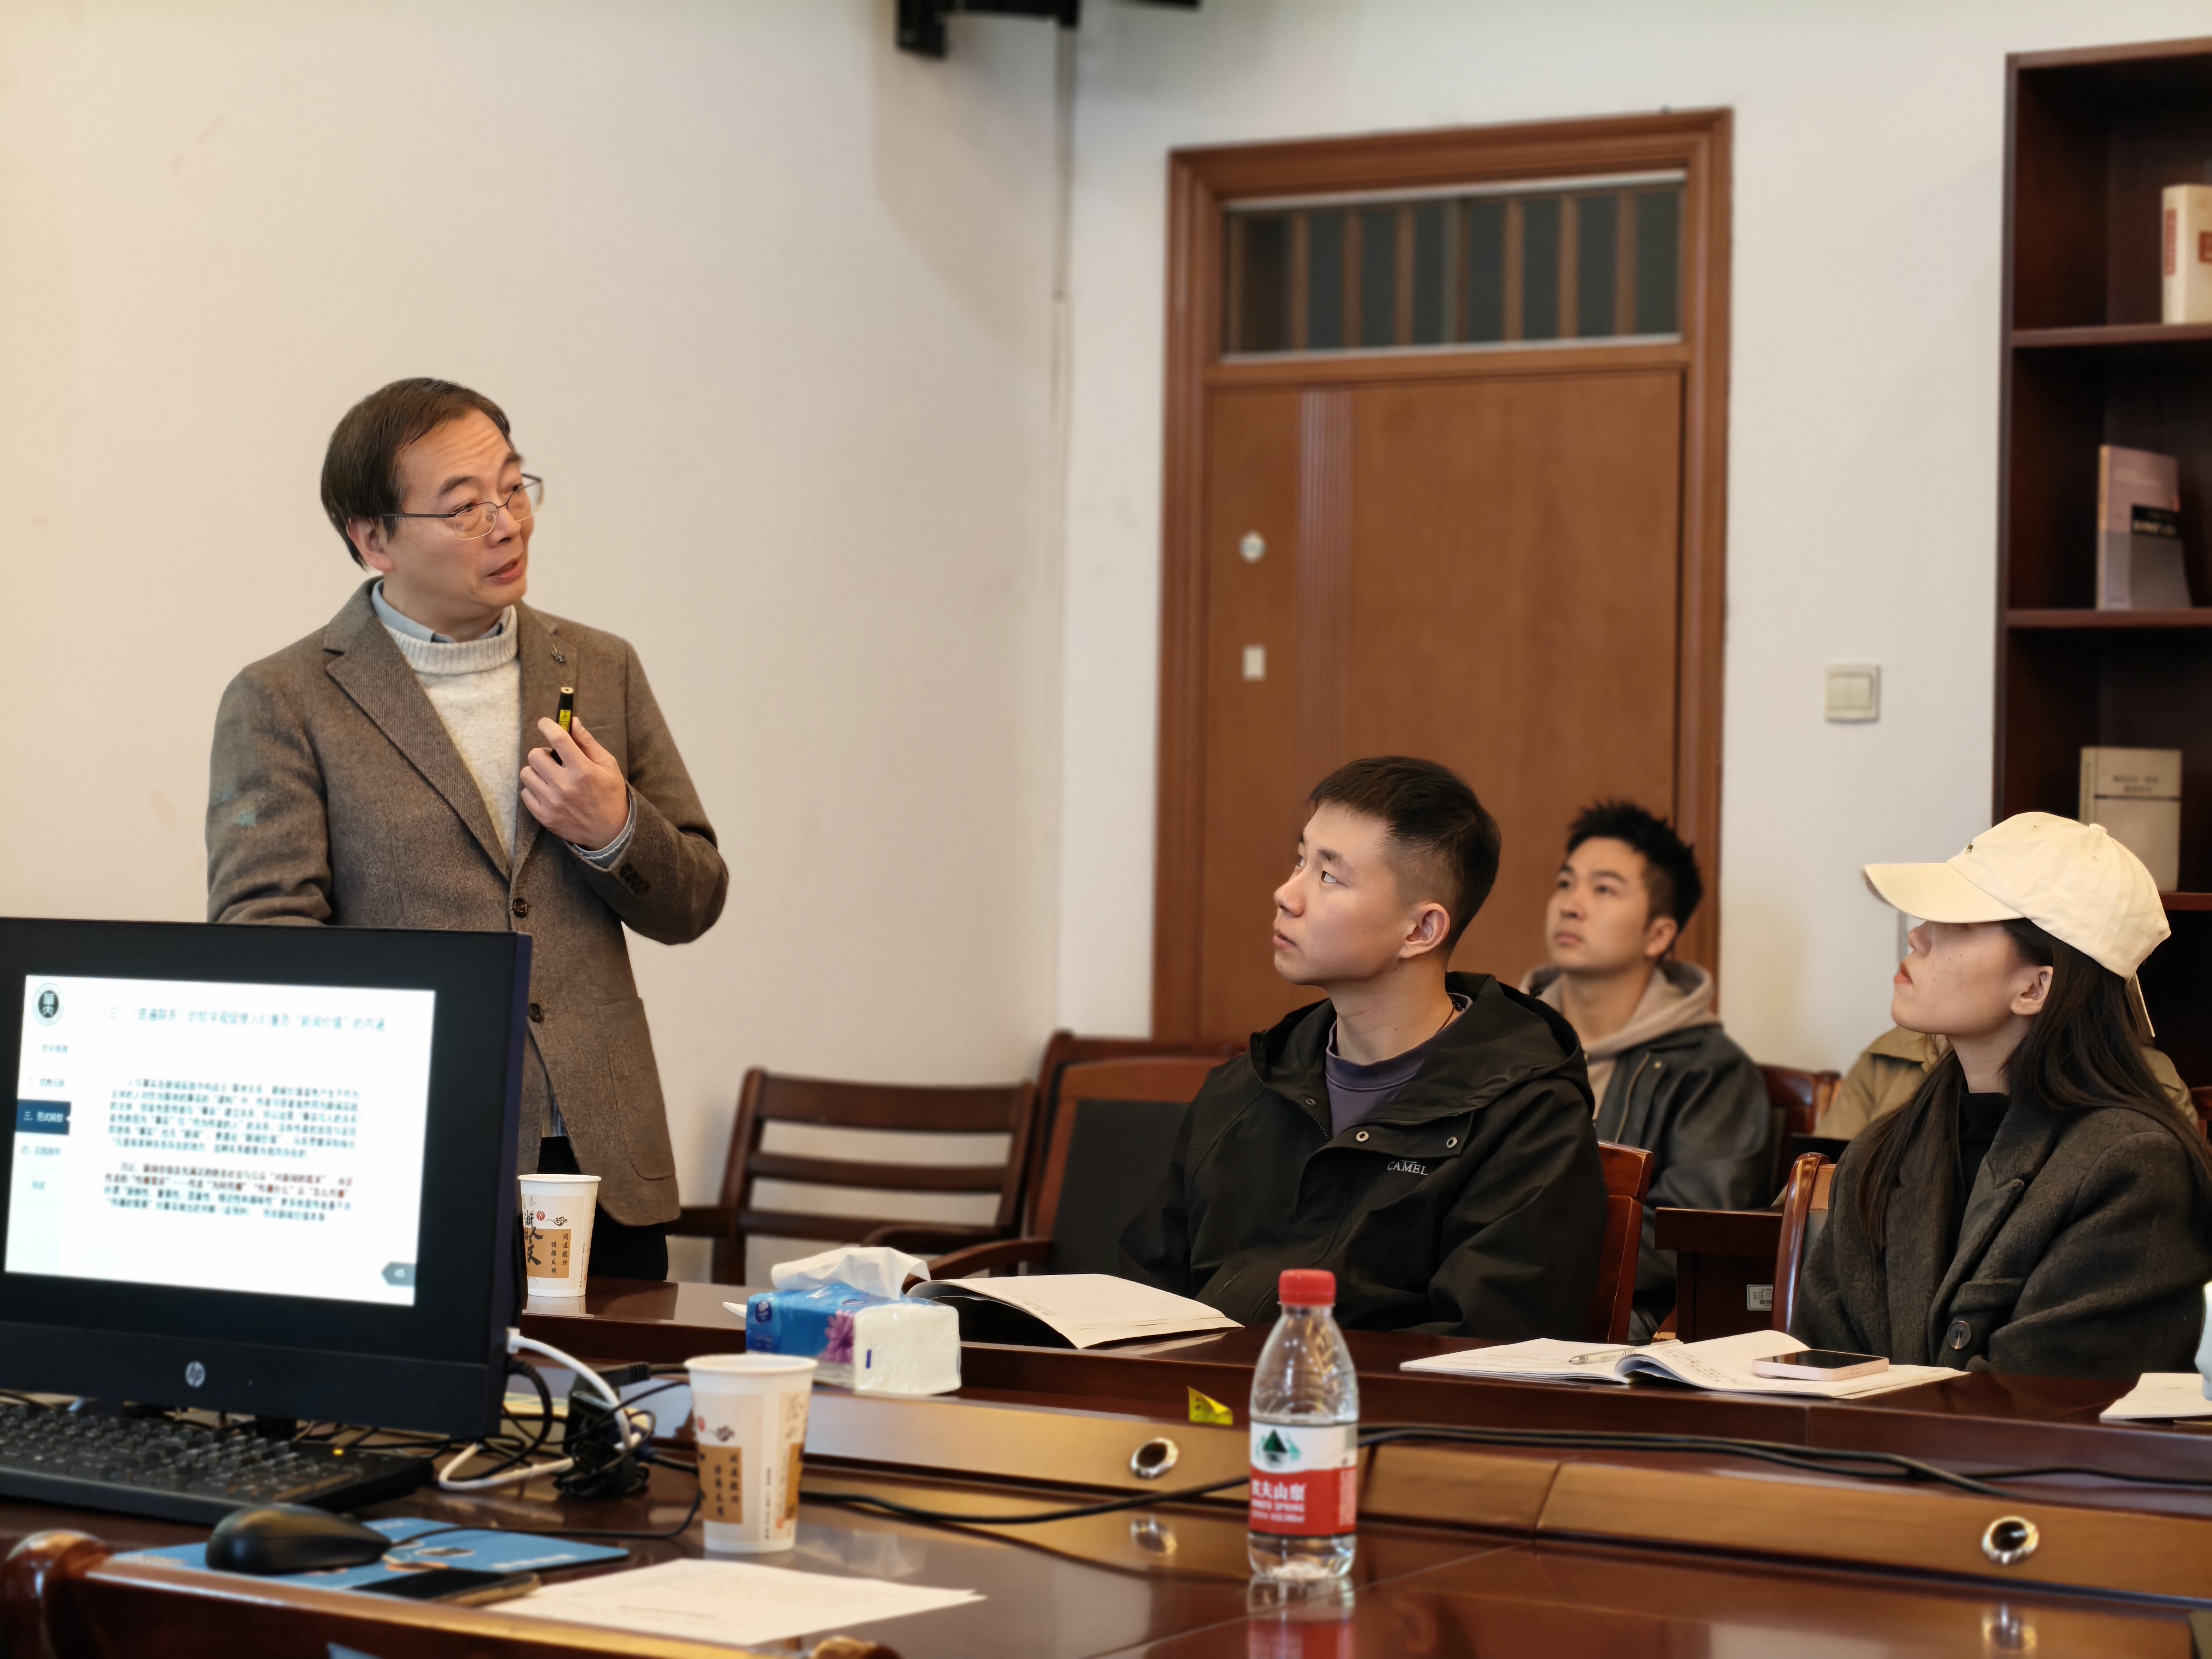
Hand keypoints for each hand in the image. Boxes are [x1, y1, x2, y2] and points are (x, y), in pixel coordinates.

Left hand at [520, 717, 629, 849]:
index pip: (558, 740)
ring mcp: (552, 802)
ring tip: (550, 776)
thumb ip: (587, 743)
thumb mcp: (607, 766)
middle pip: (535, 755)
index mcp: (583, 771)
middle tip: (554, 759)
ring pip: (526, 773)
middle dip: (543, 753)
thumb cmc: (610, 794)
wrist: (610, 832)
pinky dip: (534, 788)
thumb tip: (571, 722)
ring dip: (537, 771)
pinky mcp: (544, 816)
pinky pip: (526, 793)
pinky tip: (548, 791)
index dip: (548, 726)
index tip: (544, 723)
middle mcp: (564, 786)